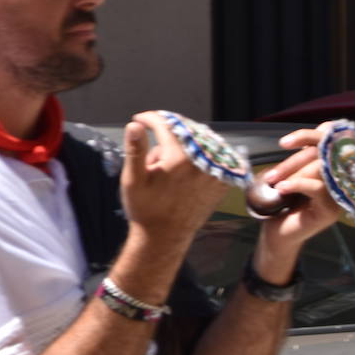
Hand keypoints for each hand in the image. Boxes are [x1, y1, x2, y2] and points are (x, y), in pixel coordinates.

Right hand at [120, 112, 228, 241]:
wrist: (166, 236)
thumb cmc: (146, 209)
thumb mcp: (133, 179)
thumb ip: (135, 150)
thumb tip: (134, 126)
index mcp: (179, 159)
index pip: (167, 125)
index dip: (150, 118)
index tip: (140, 119)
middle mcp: (202, 163)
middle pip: (186, 131)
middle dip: (166, 132)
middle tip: (151, 144)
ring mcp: (215, 173)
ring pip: (199, 143)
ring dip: (182, 144)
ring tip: (164, 166)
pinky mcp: (221, 183)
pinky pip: (212, 158)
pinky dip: (199, 156)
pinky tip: (182, 169)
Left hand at [253, 126, 344, 256]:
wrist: (277, 234)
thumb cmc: (282, 203)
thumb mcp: (289, 175)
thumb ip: (299, 159)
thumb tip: (299, 140)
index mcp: (331, 167)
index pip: (329, 141)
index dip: (308, 136)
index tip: (284, 143)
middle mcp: (340, 179)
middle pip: (324, 154)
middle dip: (295, 160)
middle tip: (272, 174)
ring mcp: (338, 195)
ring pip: (320, 169)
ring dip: (292, 173)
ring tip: (273, 182)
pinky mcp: (331, 210)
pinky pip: (317, 188)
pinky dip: (297, 184)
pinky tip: (282, 188)